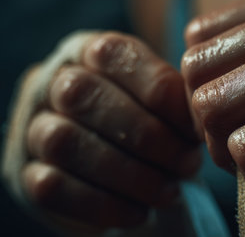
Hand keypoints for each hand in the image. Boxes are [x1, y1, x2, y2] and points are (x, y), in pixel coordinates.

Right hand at [20, 31, 200, 227]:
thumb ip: (175, 97)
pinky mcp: (26, 172)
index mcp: (87, 50)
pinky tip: (139, 211)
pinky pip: (52, 186)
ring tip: (168, 191)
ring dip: (128, 173)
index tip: (195, 127)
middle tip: (187, 164)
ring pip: (65, 142)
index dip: (160, 91)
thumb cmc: (145, 120)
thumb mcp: (160, 98)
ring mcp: (31, 126)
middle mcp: (51, 82)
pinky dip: (104, 203)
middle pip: (84, 95)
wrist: (114, 161)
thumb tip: (200, 119)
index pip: (115, 53)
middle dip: (148, 136)